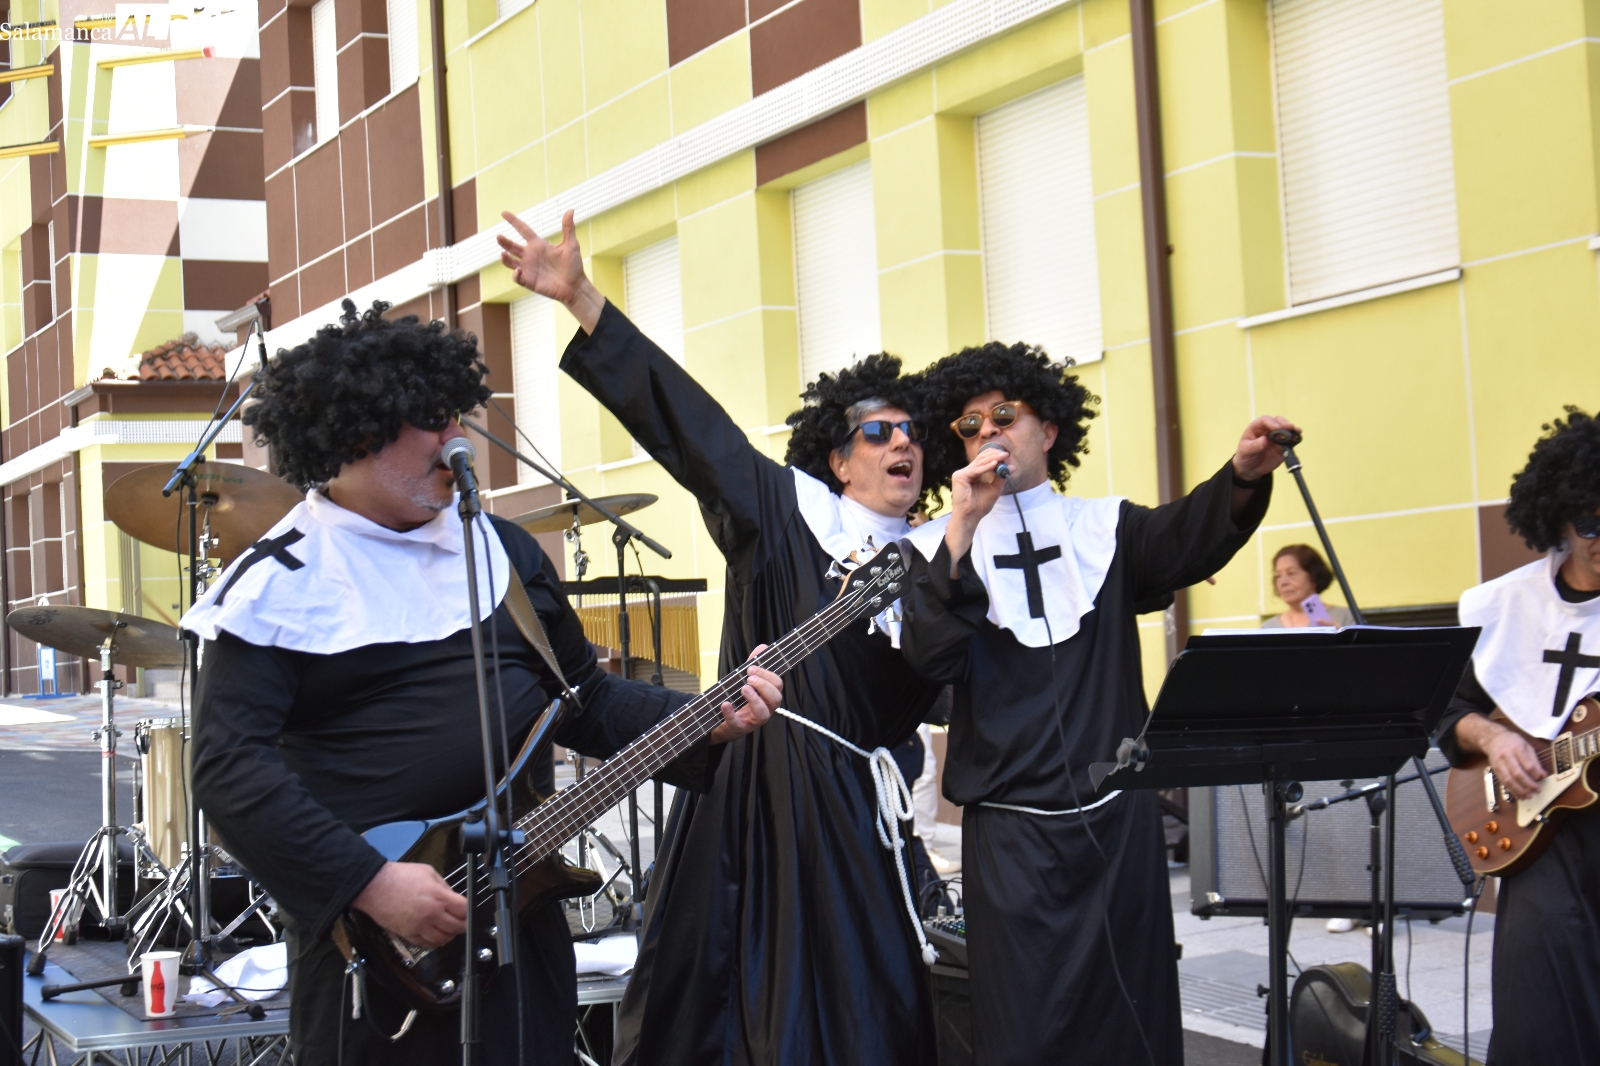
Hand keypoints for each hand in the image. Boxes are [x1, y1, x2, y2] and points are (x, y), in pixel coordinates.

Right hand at [352, 861, 467, 948]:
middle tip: (463, 922)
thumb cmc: (399, 877)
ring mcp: (419, 926)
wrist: (375, 886)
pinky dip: (434, 942)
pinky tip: (436, 936)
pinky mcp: (408, 934)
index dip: (469, 912)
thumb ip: (443, 886)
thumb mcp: (428, 872)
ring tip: (450, 929)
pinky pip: (426, 944)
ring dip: (449, 935)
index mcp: (439, 897)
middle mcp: (431, 914)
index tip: (468, 911)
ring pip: (442, 939)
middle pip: (456, 927)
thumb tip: (452, 896)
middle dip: (463, 925)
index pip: (464, 910)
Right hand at [498, 209, 605, 332]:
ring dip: (505, 258)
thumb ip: (568, 228)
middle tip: (498, 236)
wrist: (575, 286)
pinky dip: (516, 274)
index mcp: (538, 244)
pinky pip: (517, 277)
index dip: (513, 221)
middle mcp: (530, 255)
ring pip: (510, 261)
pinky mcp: (529, 281)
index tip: (503, 213)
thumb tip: (571, 209)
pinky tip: (518, 270)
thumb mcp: (571, 245)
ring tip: (503, 254)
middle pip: (512, 246)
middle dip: (504, 241)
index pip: (523, 230)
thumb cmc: (574, 265)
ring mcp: (528, 268)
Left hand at [708, 645, 781, 743]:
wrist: (723, 722)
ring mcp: (753, 721)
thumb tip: (763, 646)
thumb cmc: (739, 700)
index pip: (778, 685)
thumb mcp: (746, 680)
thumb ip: (755, 665)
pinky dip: (731, 713)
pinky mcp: (739, 728)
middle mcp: (765, 710)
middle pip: (776, 699)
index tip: (752, 667)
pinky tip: (725, 704)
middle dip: (764, 686)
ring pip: (764, 714)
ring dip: (755, 699)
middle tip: (749, 678)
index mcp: (768, 697)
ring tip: (744, 688)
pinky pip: (738, 724)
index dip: (767, 675)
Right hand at [943, 446, 1010, 572]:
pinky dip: (986, 467)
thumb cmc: (980, 506)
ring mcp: (961, 474)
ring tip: (1003, 457)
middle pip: (981, 459)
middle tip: (1006, 454)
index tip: (1007, 455)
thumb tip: (1012, 467)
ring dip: (992, 459)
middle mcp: (966, 472)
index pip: (983, 460)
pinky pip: (975, 470)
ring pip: (979, 463)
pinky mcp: (959, 477)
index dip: (994, 456)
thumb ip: (1000, 477)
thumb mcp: (994, 489)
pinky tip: (995, 464)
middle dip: (994, 455)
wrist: (971, 516)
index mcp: (972, 474)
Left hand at [1232, 415, 1301, 480]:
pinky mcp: (1283, 446)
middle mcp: (1268, 430)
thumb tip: (1265, 440)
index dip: (1271, 422)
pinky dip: (1295, 439)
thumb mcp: (1245, 451)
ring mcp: (1277, 437)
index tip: (1277, 428)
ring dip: (1292, 430)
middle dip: (1284, 423)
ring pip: (1286, 429)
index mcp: (1256, 428)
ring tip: (1297, 432)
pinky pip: (1290, 441)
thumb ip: (1254, 446)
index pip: (1265, 420)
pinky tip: (1298, 439)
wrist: (1251, 469)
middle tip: (1290, 427)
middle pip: (1278, 421)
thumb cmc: (1245, 456)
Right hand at [1483, 728, 1546, 801]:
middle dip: (1529, 785)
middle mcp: (1506, 756)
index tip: (1541, 778)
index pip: (1528, 765)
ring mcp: (1499, 763)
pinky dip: (1512, 790)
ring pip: (1509, 780)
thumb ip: (1535, 761)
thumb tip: (1543, 775)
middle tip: (1537, 790)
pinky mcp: (1495, 770)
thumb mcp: (1527, 746)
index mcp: (1517, 748)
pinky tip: (1519, 794)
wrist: (1493, 739)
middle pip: (1518, 774)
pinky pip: (1503, 782)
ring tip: (1529, 796)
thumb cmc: (1513, 742)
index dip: (1536, 774)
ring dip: (1520, 790)